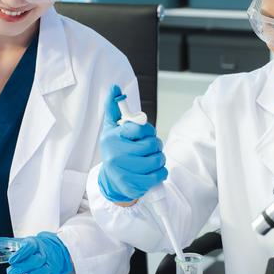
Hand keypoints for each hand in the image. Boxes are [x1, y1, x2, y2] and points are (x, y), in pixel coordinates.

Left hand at [0, 233, 72, 273]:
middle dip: (24, 266)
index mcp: (33, 244)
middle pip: (35, 260)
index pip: (29, 246)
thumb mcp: (14, 242)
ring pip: (42, 270)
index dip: (21, 253)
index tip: (12, 259)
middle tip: (11, 272)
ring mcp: (47, 263)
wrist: (53, 249)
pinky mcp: (51, 273)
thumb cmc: (30, 247)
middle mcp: (41, 253)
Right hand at [97, 85, 167, 202]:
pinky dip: (161, 172)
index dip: (148, 130)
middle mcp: (115, 154)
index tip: (146, 134)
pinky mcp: (133, 185)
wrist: (112, 180)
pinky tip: (154, 170)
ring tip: (152, 159)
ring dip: (160, 158)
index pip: (141, 128)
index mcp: (112, 137)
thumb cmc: (116, 149)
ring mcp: (124, 171)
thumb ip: (114, 107)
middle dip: (156, 145)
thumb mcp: (112, 128)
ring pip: (158, 159)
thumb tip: (115, 87)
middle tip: (151, 147)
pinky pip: (159, 175)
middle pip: (151, 144)